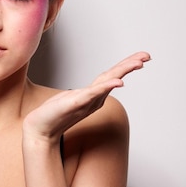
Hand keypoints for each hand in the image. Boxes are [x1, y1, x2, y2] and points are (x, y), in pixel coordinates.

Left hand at [23, 51, 150, 141]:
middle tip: (147, 56)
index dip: (126, 65)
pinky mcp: (76, 103)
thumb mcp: (71, 100)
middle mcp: (94, 99)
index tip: (141, 57)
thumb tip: (93, 91)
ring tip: (138, 63)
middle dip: (131, 65)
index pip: (112, 76)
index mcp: (94, 95)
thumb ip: (84, 95)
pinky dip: (107, 87)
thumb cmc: (53, 115)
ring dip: (123, 72)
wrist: (39, 130)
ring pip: (108, 83)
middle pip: (115, 77)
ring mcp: (87, 101)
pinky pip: (94, 93)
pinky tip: (118, 82)